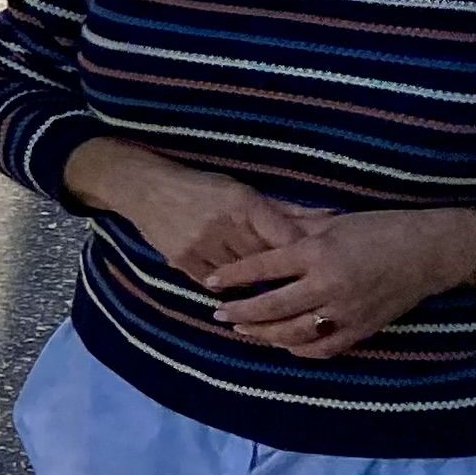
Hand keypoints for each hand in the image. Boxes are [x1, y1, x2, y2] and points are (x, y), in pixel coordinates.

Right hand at [61, 138, 316, 284]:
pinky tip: (236, 284)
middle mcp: (224, 227)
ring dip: (257, 282)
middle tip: (302, 284)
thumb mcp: (243, 191)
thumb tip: (331, 218)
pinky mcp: (183, 262)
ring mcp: (201, 246)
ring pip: (243, 278)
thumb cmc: (201, 187)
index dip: (305, 256)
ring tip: (271, 287)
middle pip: (267, 262)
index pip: (286, 239)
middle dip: (283, 272)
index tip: (320, 267)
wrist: (144, 188)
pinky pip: (216, 284)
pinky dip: (229, 285)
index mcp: (243, 205)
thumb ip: (285, 210)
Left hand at [205, 206, 475, 359]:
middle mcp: (328, 285)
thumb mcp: (333, 220)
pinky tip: (283, 344)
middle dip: (240, 312)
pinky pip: (325, 348)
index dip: (232, 276)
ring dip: (264, 334)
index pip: (262, 268)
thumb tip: (258, 226)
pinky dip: (300, 349)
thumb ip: (294, 227)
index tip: (209, 282)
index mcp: (317, 253)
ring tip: (243, 330)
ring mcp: (347, 311)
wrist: (430, 251)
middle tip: (218, 313)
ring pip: (294, 333)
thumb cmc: (380, 227)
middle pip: (271, 307)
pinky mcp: (364, 329)